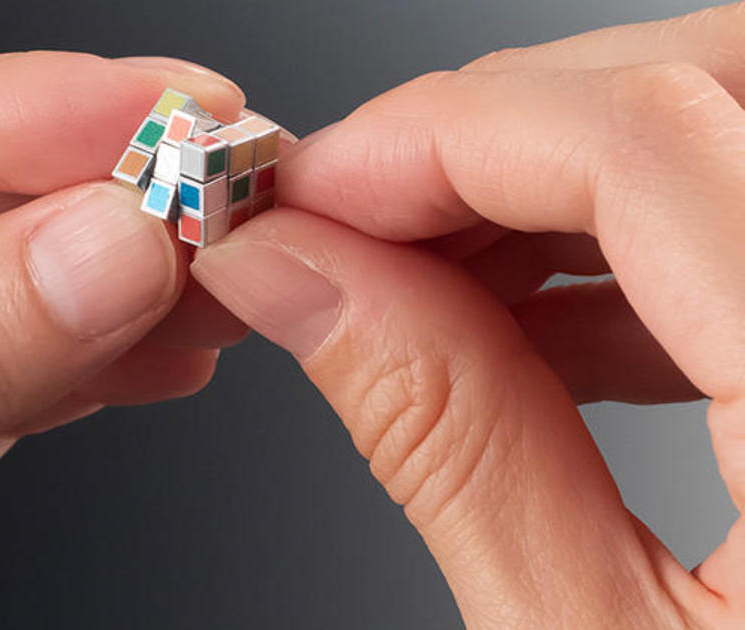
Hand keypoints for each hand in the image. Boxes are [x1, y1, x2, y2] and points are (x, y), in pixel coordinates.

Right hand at [193, 3, 744, 627]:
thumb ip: (444, 436)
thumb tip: (303, 285)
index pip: (648, 141)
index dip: (440, 136)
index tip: (310, 195)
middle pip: (717, 81)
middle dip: (498, 129)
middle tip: (359, 222)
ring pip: (737, 128)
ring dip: (554, 180)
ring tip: (424, 282)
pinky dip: (636, 244)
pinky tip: (542, 329)